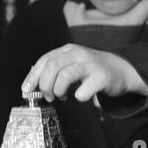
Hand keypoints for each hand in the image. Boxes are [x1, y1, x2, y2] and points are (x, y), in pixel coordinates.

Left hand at [22, 44, 147, 102]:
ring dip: (58, 91)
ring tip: (62, 96)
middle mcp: (78, 53)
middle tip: (48, 96)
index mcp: (68, 50)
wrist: (121, 70)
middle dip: (45, 85)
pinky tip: (80, 96)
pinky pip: (83, 91)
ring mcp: (91, 64)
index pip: (44, 60)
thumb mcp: (72, 65)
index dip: (32, 76)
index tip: (26, 91)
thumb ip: (54, 72)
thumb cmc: (91, 71)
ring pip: (65, 76)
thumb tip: (32, 88)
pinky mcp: (102, 77)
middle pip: (52, 66)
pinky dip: (78, 97)